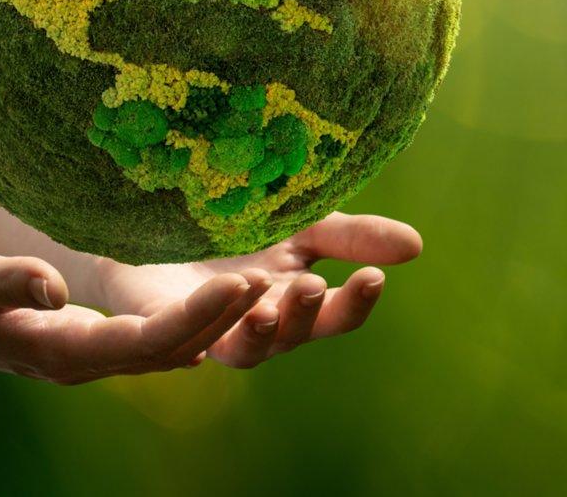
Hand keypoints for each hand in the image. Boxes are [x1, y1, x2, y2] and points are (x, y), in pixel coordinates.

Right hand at [0, 242, 269, 384]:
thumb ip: (7, 279)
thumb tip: (55, 285)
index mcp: (61, 350)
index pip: (145, 341)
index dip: (198, 316)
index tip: (242, 284)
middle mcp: (84, 361)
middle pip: (173, 350)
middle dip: (229, 320)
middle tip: (285, 281)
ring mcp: (88, 355)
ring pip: (169, 348)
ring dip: (221, 323)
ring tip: (276, 285)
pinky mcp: (88, 341)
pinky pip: (154, 340)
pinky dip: (195, 321)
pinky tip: (231, 299)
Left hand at [90, 213, 421, 368]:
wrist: (150, 217)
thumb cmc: (234, 224)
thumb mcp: (301, 221)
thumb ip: (352, 236)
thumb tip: (415, 247)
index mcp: (293, 301)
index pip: (334, 314)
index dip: (355, 303)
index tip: (374, 277)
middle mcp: (256, 323)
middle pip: (291, 336)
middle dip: (305, 317)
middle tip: (313, 285)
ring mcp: (208, 328)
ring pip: (240, 349)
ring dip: (258, 330)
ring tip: (266, 301)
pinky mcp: (159, 323)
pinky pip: (182, 331)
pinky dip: (205, 314)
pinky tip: (223, 287)